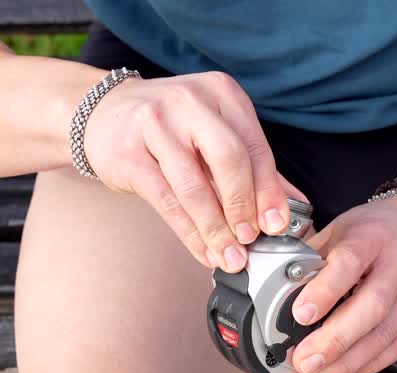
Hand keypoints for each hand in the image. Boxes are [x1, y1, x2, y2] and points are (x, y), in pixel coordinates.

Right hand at [81, 71, 295, 271]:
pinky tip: (203, 250)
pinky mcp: (128, 152)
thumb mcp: (216, 133)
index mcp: (222, 93)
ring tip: (229, 256)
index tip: (277, 225)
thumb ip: (254, 166)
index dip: (269, 191)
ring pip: (195, 186)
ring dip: (216, 228)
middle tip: (251, 238)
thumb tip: (293, 205)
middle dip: (244, 207)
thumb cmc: (172, 127)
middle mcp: (190, 102)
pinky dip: (189, 232)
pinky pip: (166, 200)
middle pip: (229, 160)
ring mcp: (155, 124)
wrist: (104, 113)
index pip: (255, 147)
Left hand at [288, 198, 396, 372]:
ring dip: (347, 363)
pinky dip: (370, 364)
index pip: (349, 264)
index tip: (301, 315)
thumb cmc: (378, 230)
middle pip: (371, 308)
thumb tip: (279, 294)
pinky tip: (347, 372)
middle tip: (305, 362)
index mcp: (373, 236)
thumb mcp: (340, 230)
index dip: (324, 291)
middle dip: (334, 341)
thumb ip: (312, 259)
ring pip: (385, 335)